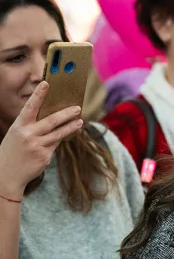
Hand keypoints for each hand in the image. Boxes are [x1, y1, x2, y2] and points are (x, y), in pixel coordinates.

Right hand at [0, 82, 82, 197]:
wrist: (7, 175)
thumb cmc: (12, 151)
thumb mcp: (16, 134)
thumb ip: (30, 125)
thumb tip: (51, 116)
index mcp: (19, 126)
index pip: (30, 107)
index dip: (38, 95)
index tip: (46, 83)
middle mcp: (28, 135)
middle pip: (52, 121)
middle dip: (66, 114)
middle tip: (77, 108)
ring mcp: (37, 146)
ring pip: (58, 134)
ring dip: (71, 127)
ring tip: (80, 122)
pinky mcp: (44, 156)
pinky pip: (55, 145)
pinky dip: (60, 140)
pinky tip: (66, 136)